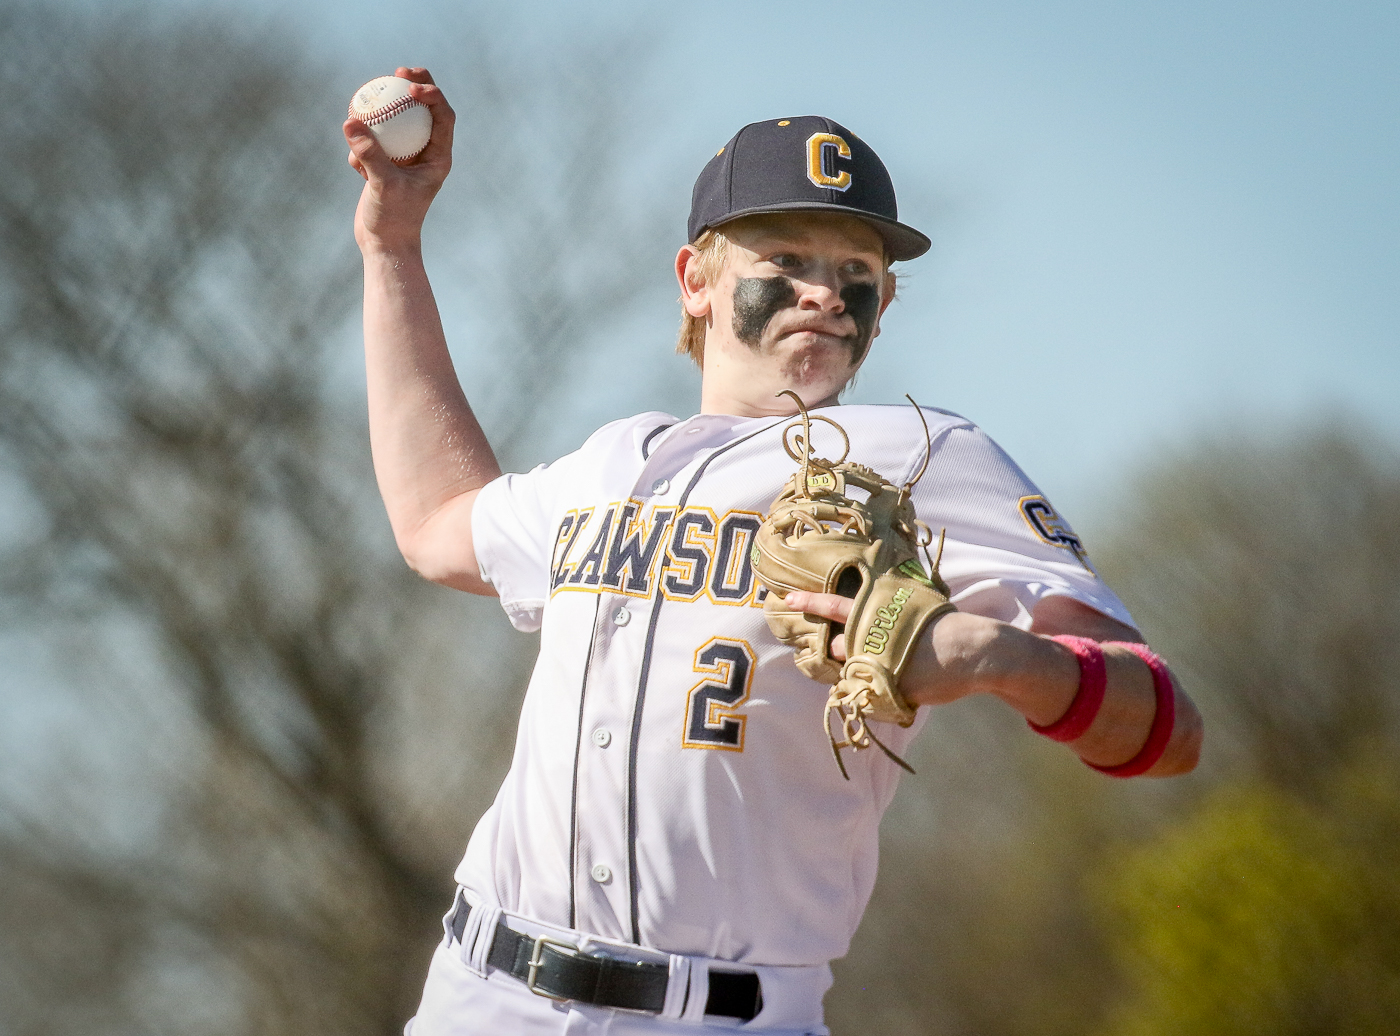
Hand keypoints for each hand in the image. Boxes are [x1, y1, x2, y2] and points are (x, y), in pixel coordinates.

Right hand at [344, 67, 454, 250]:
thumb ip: (369, 154)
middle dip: (414, 86)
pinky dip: (361, 148)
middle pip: (424, 111)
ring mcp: (404, 158)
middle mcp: (425, 154)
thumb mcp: (382, 185)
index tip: (409, 85)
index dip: (431, 94)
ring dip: (380, 114)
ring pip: (396, 123)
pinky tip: (356, 168)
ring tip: (361, 108)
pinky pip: (372, 143)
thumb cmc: (393, 220)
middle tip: (397, 72)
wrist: (384, 245)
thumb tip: (351, 121)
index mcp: (438, 157)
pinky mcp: (384, 165)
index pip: (443, 116)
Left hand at [782, 590, 1015, 706]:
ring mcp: (879, 662)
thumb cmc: (944, 626)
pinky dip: (885, 695)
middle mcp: (872, 635)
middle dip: (846, 655)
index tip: (786, 599)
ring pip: (853, 674)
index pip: (835, 605)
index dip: (810, 601)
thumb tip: (862, 621)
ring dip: (864, 675)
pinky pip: (873, 697)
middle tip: (878, 652)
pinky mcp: (890, 688)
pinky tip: (908, 685)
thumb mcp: (910, 607)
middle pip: (837, 650)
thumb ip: (882, 615)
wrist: (973, 650)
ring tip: (898, 668)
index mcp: (876, 612)